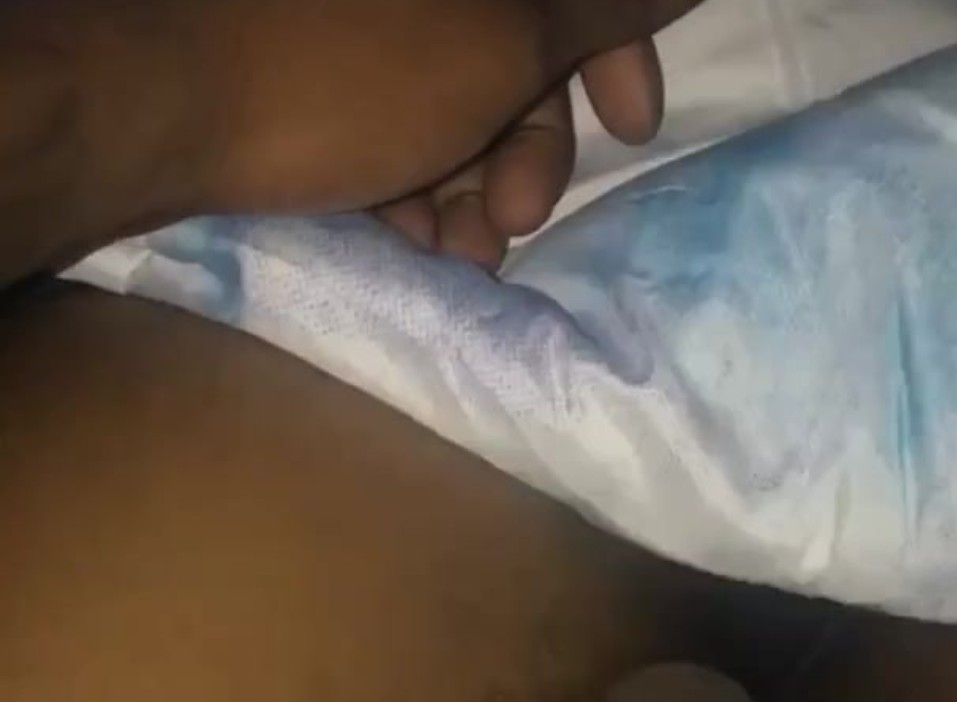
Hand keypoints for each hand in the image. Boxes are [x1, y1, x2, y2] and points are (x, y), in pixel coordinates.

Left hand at [186, 0, 701, 268]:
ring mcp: (363, 26)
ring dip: (473, 190)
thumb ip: (599, 8)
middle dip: (529, 152)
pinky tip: (410, 242)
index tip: (635, 128)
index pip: (577, 2)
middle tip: (514, 222)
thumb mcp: (504, 40)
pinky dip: (414, 186)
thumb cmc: (353, 71)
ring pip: (457, 105)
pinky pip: (396, 126)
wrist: (157, 106)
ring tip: (456, 256)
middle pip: (519, 56)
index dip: (618, 56)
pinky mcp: (317, 76)